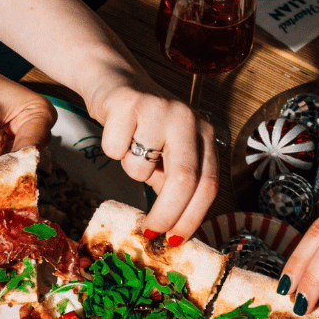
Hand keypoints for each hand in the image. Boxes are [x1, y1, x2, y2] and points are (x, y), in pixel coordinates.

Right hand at [92, 79, 218, 242]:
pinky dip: (111, 149)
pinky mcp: (129, 102)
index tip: (175, 240)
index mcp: (203, 134)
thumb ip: (173, 185)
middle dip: (165, 214)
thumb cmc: (143, 125)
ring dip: (129, 171)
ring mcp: (159, 108)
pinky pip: (115, 150)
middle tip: (151, 231)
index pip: (208, 184)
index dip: (192, 217)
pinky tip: (116, 131)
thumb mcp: (168, 154)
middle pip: (183, 180)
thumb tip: (171, 230)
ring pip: (141, 168)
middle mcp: (187, 119)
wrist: (113, 78)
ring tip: (130, 148)